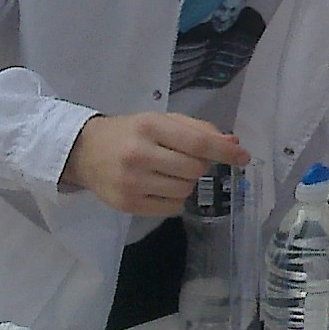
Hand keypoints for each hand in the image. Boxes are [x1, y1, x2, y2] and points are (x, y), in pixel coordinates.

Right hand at [62, 112, 247, 216]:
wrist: (84, 152)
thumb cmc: (129, 132)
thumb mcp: (160, 121)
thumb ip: (197, 129)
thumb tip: (233, 143)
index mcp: (150, 126)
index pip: (198, 143)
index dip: (225, 151)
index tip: (244, 157)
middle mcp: (139, 154)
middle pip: (194, 169)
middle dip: (200, 166)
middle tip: (187, 160)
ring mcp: (131, 182)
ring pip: (185, 191)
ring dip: (187, 183)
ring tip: (170, 172)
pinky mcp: (127, 205)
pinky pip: (171, 208)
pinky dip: (175, 199)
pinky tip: (162, 187)